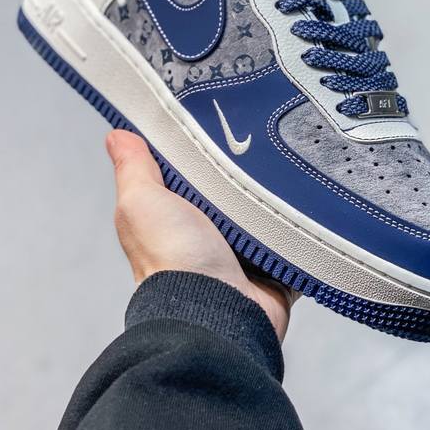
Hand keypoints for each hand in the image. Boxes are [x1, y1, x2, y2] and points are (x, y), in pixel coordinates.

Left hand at [106, 129, 294, 340]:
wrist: (218, 312)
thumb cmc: (172, 261)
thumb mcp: (142, 203)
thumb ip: (134, 169)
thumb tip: (116, 135)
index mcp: (176, 216)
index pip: (192, 172)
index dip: (202, 147)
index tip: (219, 117)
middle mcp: (209, 235)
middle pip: (234, 189)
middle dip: (249, 170)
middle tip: (265, 139)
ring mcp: (245, 254)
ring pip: (268, 212)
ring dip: (278, 198)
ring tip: (293, 164)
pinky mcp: (277, 269)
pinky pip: (297, 240)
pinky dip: (304, 227)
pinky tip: (312, 201)